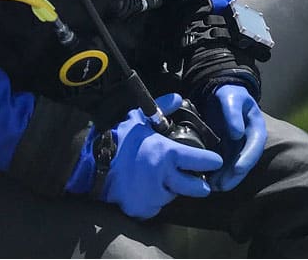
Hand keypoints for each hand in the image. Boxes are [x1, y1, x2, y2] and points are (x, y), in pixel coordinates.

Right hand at [101, 93, 223, 218]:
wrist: (90, 162)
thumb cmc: (118, 138)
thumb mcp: (140, 118)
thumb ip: (162, 108)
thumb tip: (178, 98)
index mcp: (167, 154)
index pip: (200, 160)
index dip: (211, 161)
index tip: (216, 162)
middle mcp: (163, 177)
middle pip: (195, 188)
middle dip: (200, 186)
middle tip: (202, 184)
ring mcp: (152, 196)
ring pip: (171, 196)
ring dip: (170, 191)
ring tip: (162, 181)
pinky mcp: (140, 209)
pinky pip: (153, 208)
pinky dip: (153, 201)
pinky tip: (146, 191)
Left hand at [206, 84, 266, 191]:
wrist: (220, 95)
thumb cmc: (229, 95)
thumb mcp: (232, 98)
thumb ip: (234, 113)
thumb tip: (237, 134)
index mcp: (256, 128)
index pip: (255, 146)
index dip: (247, 159)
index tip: (238, 169)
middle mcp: (249, 141)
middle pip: (244, 161)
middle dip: (234, 176)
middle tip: (221, 186)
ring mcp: (238, 148)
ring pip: (233, 166)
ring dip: (225, 178)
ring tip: (213, 187)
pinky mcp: (226, 151)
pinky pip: (223, 165)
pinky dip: (217, 174)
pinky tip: (207, 181)